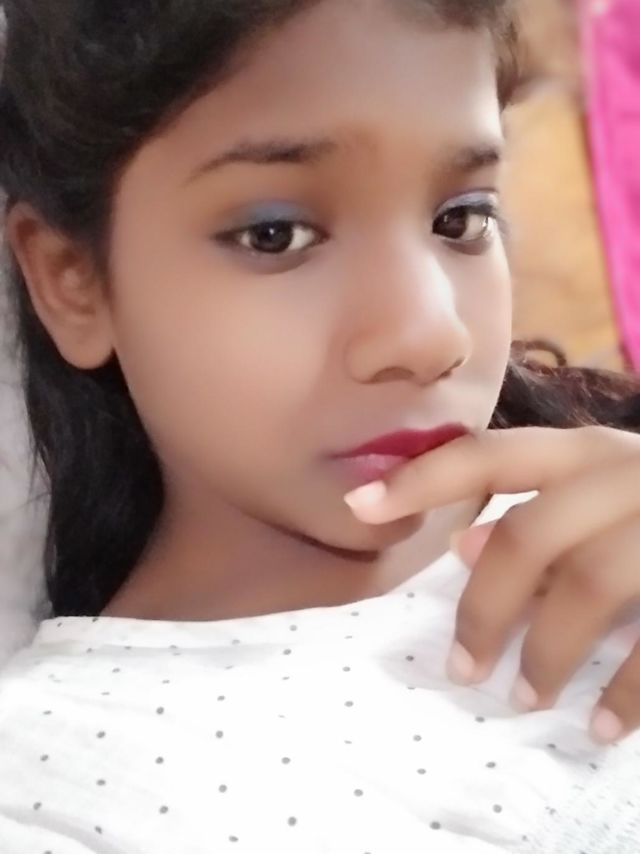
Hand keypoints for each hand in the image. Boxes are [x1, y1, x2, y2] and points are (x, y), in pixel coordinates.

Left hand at [344, 426, 639, 744]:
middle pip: (531, 535)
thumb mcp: (601, 492)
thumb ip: (535, 511)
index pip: (490, 456)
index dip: (421, 478)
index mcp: (588, 450)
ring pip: (590, 586)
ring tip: (525, 700)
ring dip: (547, 653)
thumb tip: (463, 543)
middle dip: (485, 607)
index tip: (357, 505)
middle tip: (462, 668)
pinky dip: (628, 693)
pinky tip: (601, 729)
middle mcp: (626, 472)